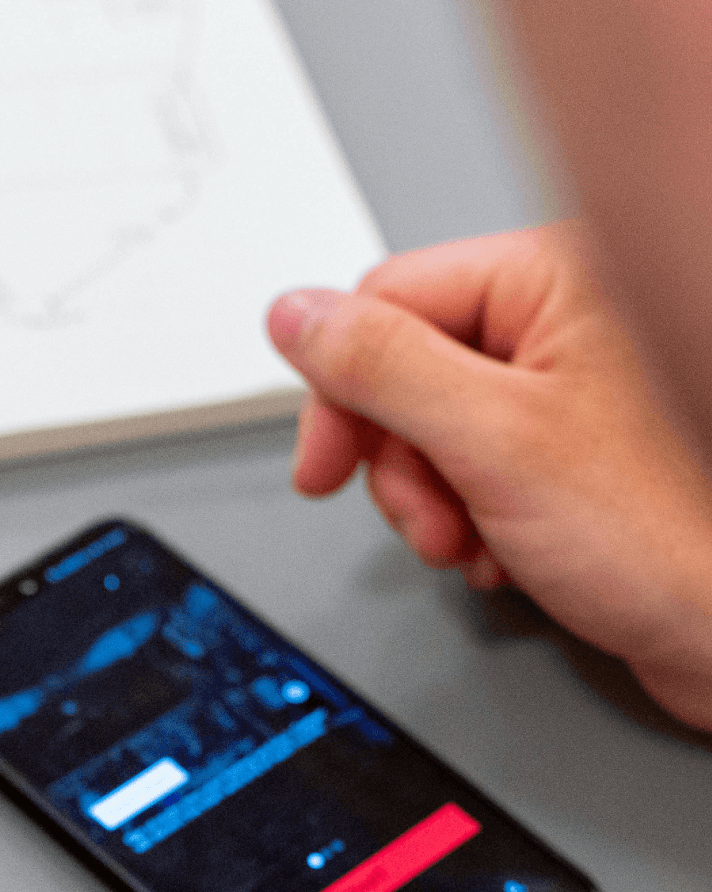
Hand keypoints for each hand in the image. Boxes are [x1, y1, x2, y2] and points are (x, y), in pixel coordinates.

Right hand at [266, 223, 711, 728]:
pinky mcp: (564, 445)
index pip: (386, 304)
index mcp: (554, 276)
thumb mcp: (490, 439)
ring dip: (433, 505)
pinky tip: (506, 547)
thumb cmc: (663, 533)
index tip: (327, 469)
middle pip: (402, 372)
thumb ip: (381, 367)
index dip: (343, 394)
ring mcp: (565, 384)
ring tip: (478, 541)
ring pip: (427, 431)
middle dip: (401, 465)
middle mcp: (563, 317)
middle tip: (433, 518)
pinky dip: (469, 521)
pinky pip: (469, 468)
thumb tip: (294, 315)